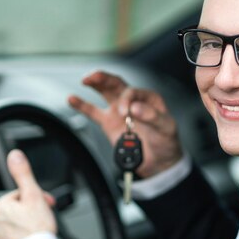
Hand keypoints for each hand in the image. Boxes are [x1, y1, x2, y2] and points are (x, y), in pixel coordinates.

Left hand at [0, 149, 56, 238]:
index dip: (36, 197)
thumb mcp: (33, 195)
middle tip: (44, 218)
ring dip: (27, 224)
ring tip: (39, 230)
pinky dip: (22, 238)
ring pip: (15, 224)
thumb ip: (23, 174)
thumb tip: (15, 155)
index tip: (47, 203)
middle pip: (17, 209)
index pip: (20, 195)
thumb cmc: (36, 230)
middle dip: (32, 211)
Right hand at [68, 70, 182, 177]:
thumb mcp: (166, 128)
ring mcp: (118, 110)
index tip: (125, 113)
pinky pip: (93, 112)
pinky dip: (82, 105)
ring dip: (94, 84)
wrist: (159, 162)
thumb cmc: (166, 141)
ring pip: (104, 92)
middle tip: (94, 76)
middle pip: (116, 83)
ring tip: (85, 79)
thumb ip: (152, 117)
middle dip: (104, 78)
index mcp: (148, 98)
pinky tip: (72, 99)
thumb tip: (134, 107)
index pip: (131, 92)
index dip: (126, 99)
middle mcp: (132, 100)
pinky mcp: (109, 123)